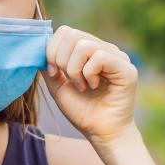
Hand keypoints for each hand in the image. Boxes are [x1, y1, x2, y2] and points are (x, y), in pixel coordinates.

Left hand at [43, 25, 138, 146]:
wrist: (101, 133)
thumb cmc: (82, 111)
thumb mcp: (58, 85)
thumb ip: (49, 65)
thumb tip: (38, 48)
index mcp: (90, 50)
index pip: (66, 31)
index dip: (52, 50)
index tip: (54, 73)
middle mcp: (105, 49)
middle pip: (72, 34)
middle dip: (61, 60)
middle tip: (69, 80)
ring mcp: (117, 57)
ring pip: (83, 45)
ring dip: (75, 70)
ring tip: (82, 86)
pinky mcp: (127, 69)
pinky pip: (98, 57)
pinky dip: (88, 74)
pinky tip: (93, 87)